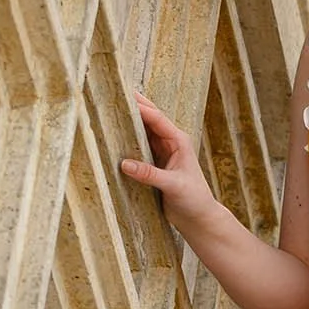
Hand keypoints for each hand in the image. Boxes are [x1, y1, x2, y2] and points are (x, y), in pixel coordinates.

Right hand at [120, 91, 223, 236]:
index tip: (122, 99)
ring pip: (143, 131)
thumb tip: (124, 163)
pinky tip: (115, 133)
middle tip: (115, 90)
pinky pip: (140, 146)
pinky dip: (128, 139)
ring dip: (129, 121)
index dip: (140, 108)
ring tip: (111, 107)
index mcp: (179, 141)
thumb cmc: (193, 199)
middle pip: (150, 118)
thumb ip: (149, 174)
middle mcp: (171, 142)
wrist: (198, 217)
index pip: (156, 119)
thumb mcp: (173, 186)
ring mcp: (162, 152)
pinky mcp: (155, 163)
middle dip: (135, 105)